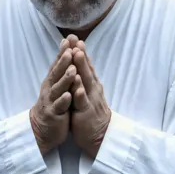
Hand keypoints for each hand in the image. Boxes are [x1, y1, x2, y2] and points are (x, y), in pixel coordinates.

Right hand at [30, 39, 75, 154]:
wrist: (42, 128)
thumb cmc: (53, 103)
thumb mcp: (56, 85)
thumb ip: (61, 70)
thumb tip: (66, 50)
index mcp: (52, 80)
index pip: (58, 63)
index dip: (63, 51)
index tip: (68, 39)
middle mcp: (50, 88)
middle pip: (57, 73)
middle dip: (63, 61)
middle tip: (70, 50)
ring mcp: (51, 101)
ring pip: (58, 88)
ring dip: (65, 79)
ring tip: (72, 70)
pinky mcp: (53, 114)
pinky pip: (59, 106)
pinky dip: (63, 100)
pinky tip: (68, 95)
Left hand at [70, 41, 110, 158]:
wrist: (100, 135)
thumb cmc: (91, 111)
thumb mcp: (87, 91)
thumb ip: (84, 77)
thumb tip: (80, 60)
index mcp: (91, 83)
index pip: (85, 65)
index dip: (80, 51)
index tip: (74, 38)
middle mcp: (92, 88)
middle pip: (86, 69)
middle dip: (81, 55)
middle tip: (77, 41)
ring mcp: (90, 100)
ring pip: (85, 82)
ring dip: (82, 68)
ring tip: (77, 56)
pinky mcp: (86, 113)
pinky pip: (83, 102)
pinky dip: (81, 94)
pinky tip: (77, 87)